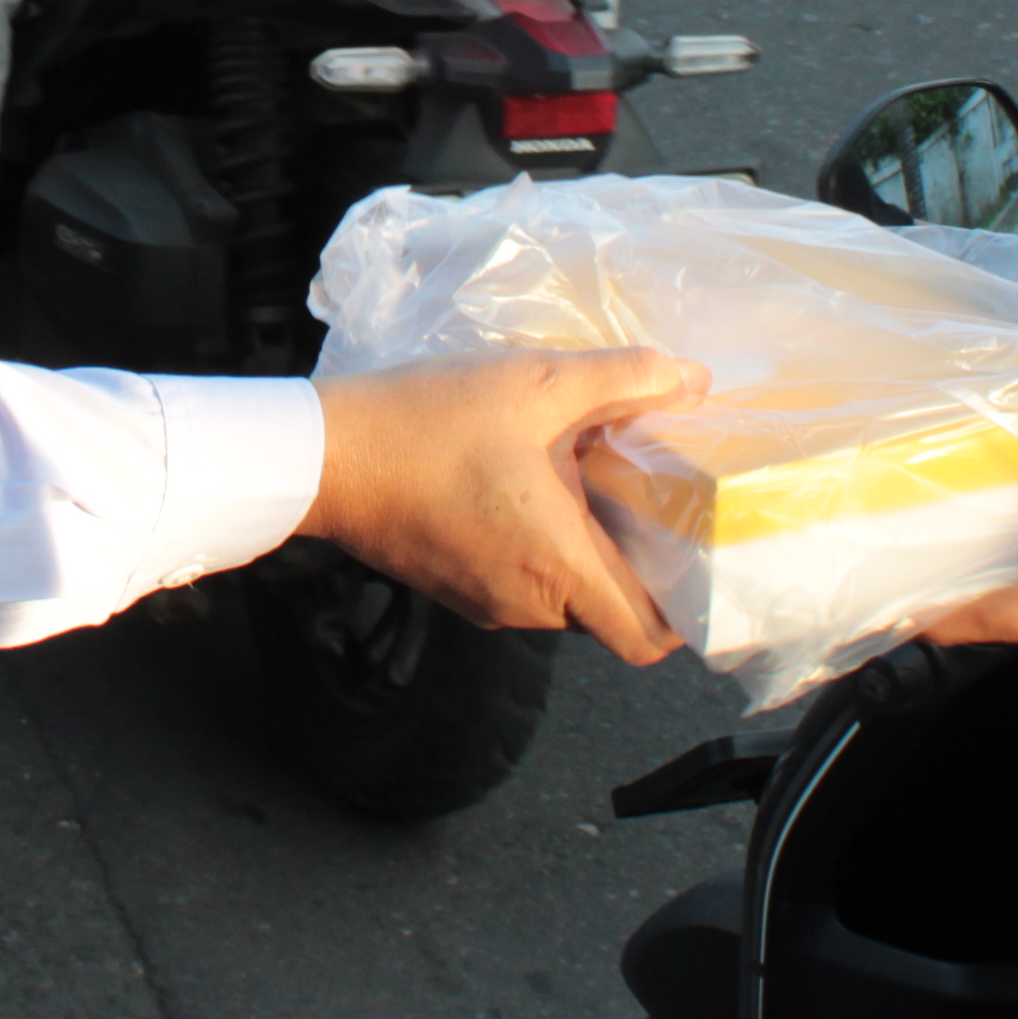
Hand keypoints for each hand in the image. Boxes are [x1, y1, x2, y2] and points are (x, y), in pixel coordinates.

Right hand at [300, 349, 705, 662]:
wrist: (322, 455)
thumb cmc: (426, 424)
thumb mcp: (536, 384)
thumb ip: (624, 380)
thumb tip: (694, 379)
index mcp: (559, 566)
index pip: (646, 639)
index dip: (683, 615)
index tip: (695, 565)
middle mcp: (527, 603)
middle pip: (609, 611)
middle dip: (633, 565)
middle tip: (644, 499)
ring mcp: (486, 602)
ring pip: (562, 596)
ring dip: (580, 550)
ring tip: (582, 480)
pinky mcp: (455, 589)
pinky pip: (519, 583)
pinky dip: (537, 549)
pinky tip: (527, 486)